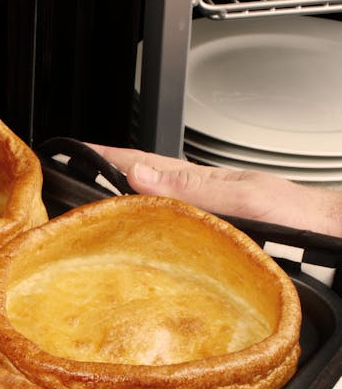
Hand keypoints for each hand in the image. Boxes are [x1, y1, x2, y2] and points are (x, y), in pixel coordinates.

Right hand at [92, 144, 341, 237]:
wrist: (328, 235)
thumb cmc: (296, 218)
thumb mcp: (242, 199)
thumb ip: (192, 188)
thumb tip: (140, 177)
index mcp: (201, 183)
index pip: (142, 163)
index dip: (105, 158)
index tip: (73, 152)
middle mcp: (200, 197)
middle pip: (142, 182)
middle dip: (104, 177)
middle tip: (71, 179)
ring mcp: (206, 214)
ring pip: (154, 204)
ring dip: (122, 201)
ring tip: (94, 205)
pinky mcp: (214, 234)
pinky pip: (169, 226)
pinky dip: (146, 225)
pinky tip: (141, 235)